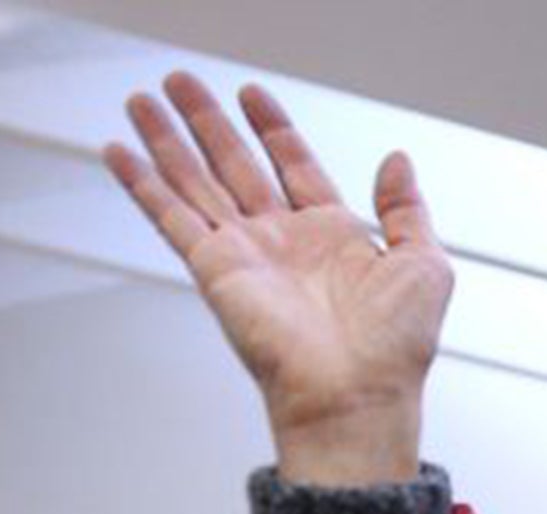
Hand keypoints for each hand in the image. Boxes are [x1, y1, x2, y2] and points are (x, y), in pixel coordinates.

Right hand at [104, 71, 453, 484]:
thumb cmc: (395, 350)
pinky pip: (171, 218)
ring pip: (196, 182)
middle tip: (181, 83)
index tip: (252, 96)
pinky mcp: (215, 271)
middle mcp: (284, 244)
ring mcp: (246, 256)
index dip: (274, 128)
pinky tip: (121, 153)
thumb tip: (398, 161)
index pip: (295, 165)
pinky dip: (143, 185)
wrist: (357, 396)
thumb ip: (408, 208)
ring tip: (143, 100)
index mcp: (332, 237)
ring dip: (168, 140)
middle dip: (208, 122)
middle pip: (235, 165)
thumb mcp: (425, 263)